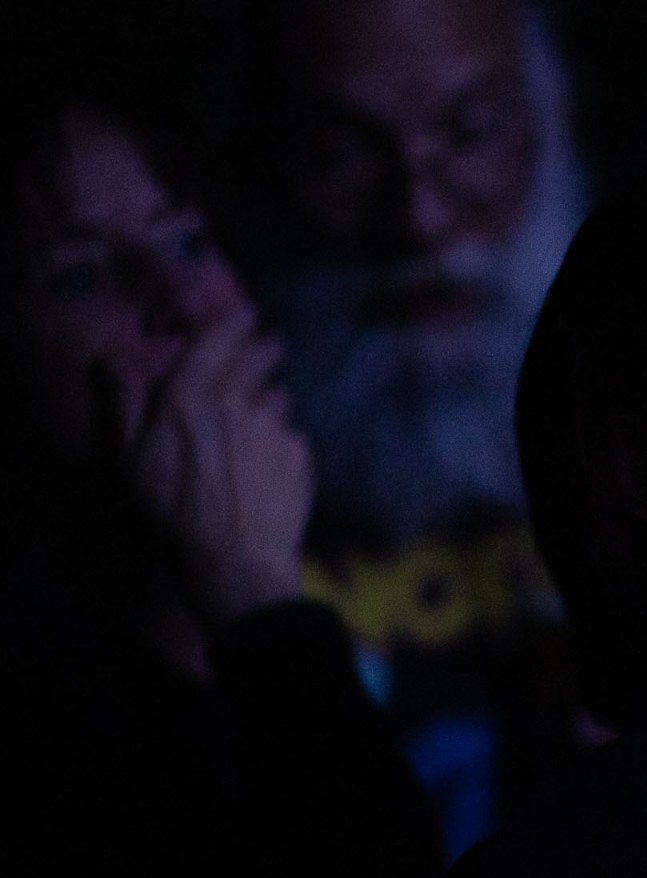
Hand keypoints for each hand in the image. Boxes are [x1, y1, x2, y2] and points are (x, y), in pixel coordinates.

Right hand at [97, 306, 314, 623]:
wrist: (234, 562)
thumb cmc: (172, 514)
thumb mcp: (130, 459)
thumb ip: (126, 402)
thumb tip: (113, 359)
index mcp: (189, 396)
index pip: (217, 339)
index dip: (233, 322)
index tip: (246, 313)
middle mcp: (238, 402)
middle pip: (259, 359)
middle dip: (263, 348)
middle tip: (268, 347)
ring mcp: (275, 427)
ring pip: (277, 399)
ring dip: (270, 402)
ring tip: (257, 424)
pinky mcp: (300, 455)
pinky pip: (292, 436)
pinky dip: (281, 443)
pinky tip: (267, 468)